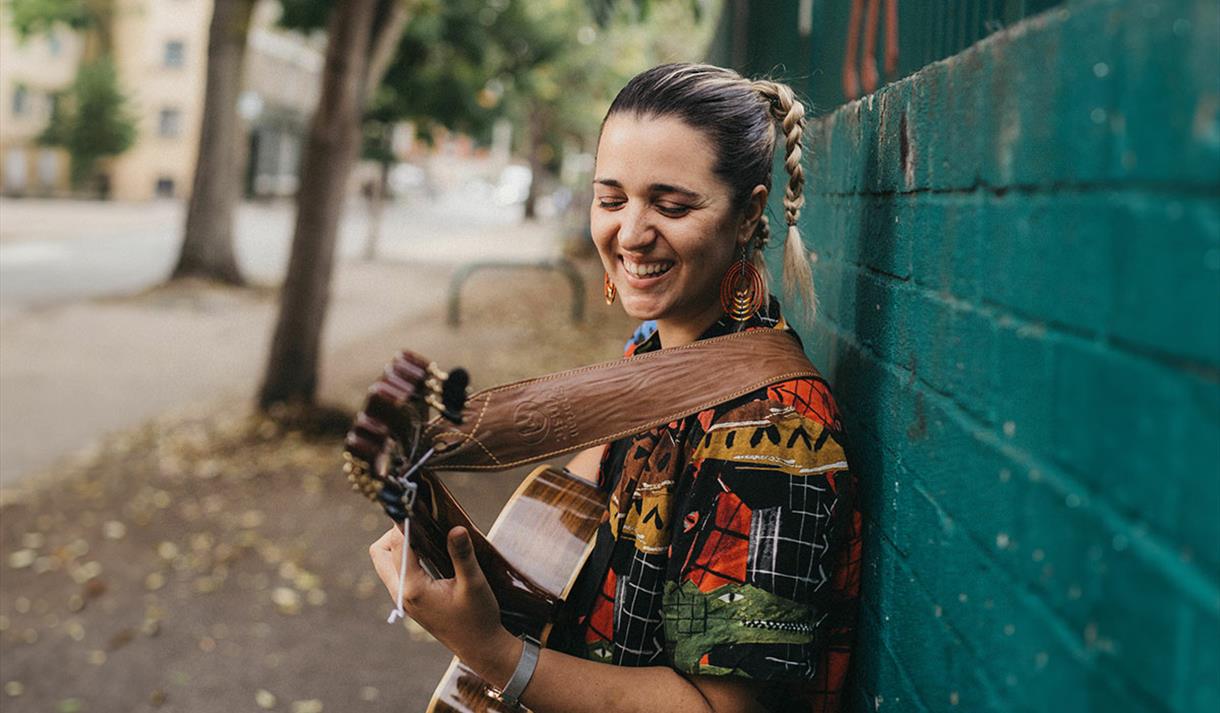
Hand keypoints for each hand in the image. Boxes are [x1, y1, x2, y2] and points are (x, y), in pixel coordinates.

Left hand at [368, 525, 519, 683]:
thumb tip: (455, 527)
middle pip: (380, 552)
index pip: (399, 544)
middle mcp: (401, 593)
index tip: (416, 502)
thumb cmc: (479, 618)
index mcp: (413, 588)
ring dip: (399, 544)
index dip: (406, 521)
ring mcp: (403, 598)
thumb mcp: (474, 584)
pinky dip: (406, 555)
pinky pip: (397, 570)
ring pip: (385, 561)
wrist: (480, 648)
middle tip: (422, 521)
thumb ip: (462, 555)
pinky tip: (429, 549)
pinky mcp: (410, 600)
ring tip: (426, 532)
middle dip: (395, 532)